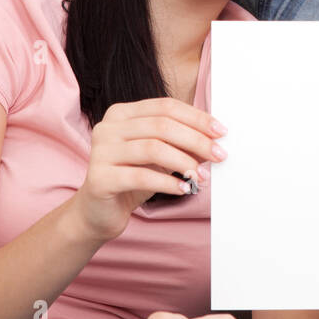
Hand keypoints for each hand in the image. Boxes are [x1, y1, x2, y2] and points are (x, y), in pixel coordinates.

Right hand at [70, 97, 226, 243]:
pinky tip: (184, 189)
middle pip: (161, 125)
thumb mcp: (159, 157)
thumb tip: (215, 140)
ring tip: (201, 176)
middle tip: (219, 154)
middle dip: (195, 140)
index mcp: (121, 113)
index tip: (220, 132)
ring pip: (152, 148)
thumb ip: (180, 143)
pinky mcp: (99, 178)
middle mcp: (108, 127)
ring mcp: (100, 151)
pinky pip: (140, 176)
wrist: (98, 212)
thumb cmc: (131, 178)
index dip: (196, 117)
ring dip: (184, 162)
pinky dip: (167, 183)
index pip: (165, 106)